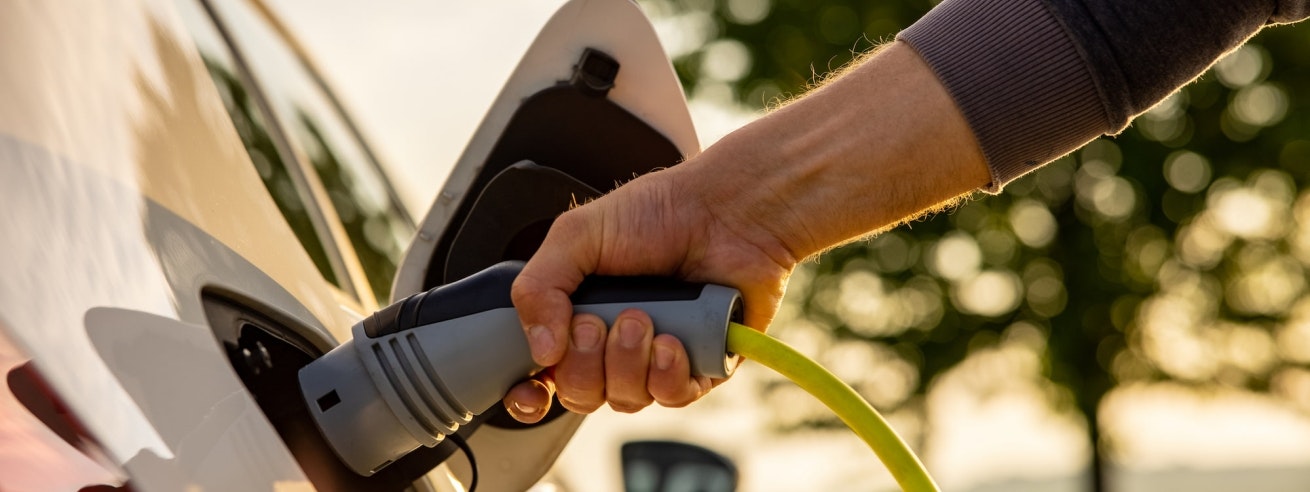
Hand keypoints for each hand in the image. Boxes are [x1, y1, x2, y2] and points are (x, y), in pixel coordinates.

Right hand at [502, 160, 798, 421]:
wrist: (727, 210)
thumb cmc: (658, 212)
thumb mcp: (577, 235)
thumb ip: (538, 286)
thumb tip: (540, 351)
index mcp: (578, 314)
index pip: (543, 376)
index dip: (531, 393)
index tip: (531, 389)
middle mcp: (615, 343)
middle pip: (580, 395)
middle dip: (583, 364)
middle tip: (597, 323)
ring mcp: (657, 358)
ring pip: (625, 399)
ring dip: (627, 363)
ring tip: (642, 318)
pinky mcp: (701, 366)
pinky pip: (672, 397)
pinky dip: (667, 375)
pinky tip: (673, 341)